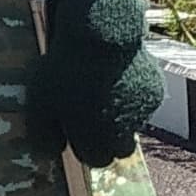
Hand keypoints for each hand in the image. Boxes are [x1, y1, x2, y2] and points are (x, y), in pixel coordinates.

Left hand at [33, 0, 162, 166]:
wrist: (101, 35)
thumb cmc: (63, 72)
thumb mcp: (40, 104)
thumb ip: (43, 135)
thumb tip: (48, 156)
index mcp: (98, 137)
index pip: (96, 160)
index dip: (83, 148)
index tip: (72, 134)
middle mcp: (126, 129)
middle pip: (119, 150)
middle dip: (105, 140)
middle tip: (89, 120)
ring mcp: (143, 110)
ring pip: (132, 125)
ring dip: (119, 117)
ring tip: (99, 91)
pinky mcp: (155, 91)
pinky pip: (142, 103)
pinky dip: (131, 96)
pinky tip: (116, 77)